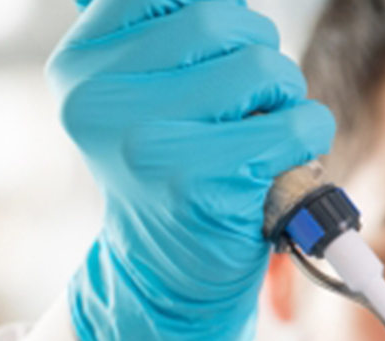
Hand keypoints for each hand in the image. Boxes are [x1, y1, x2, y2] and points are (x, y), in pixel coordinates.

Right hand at [50, 0, 333, 340]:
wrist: (166, 270)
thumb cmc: (170, 162)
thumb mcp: (140, 91)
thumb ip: (160, 30)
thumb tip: (216, 0)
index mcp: (79, 69)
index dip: (211, 16)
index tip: (209, 55)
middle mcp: (99, 104)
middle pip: (219, 17)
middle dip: (254, 50)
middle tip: (243, 100)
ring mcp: (148, 146)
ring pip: (263, 67)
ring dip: (283, 95)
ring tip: (256, 131)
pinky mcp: (204, 185)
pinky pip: (296, 123)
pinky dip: (306, 136)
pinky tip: (275, 161)